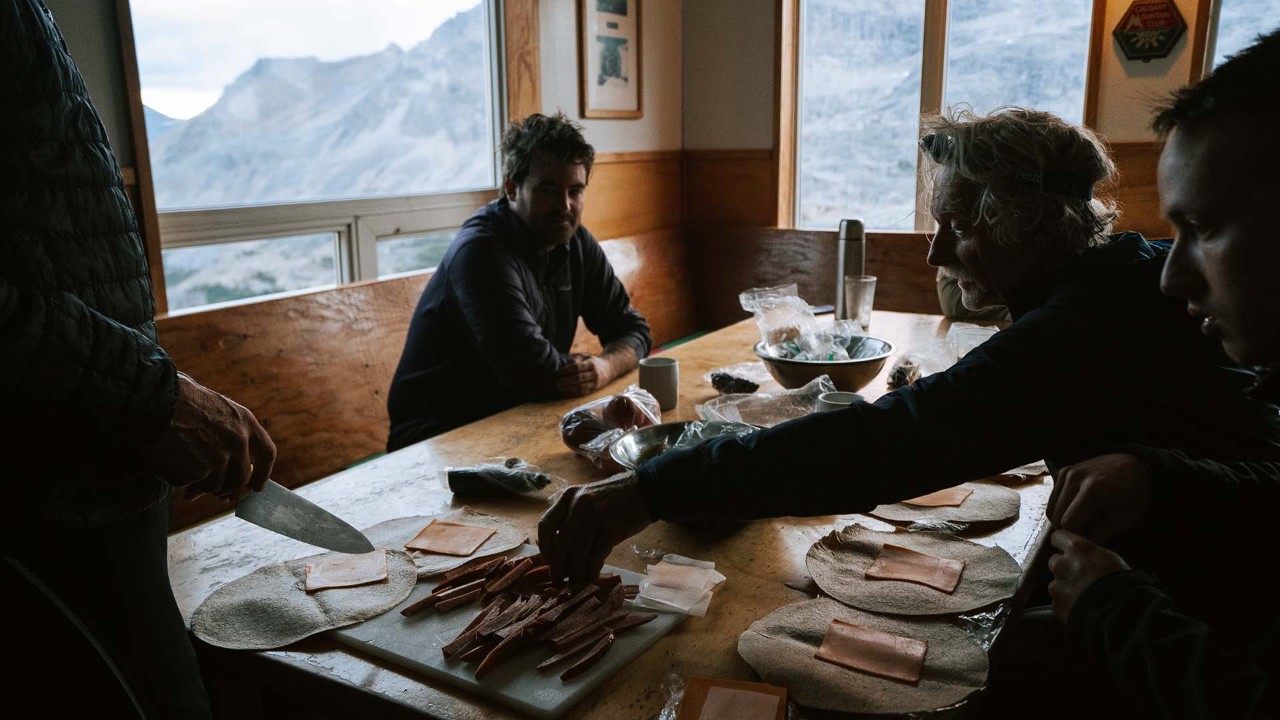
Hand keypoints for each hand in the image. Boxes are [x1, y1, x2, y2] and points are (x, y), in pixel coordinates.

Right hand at [138, 372, 275, 500]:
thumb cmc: (180, 400)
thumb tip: (236, 464)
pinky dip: (183, 481)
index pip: (267, 453)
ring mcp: (218, 459)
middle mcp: (238, 442)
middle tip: (222, 495)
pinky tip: (172, 466)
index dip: (263, 473)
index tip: (258, 487)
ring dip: (203, 485)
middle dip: (231, 489)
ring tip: (186, 471)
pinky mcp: (198, 472)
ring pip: (216, 485)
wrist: (155, 401)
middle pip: (241, 478)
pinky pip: (192, 484)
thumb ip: (230, 433)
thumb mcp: (217, 408)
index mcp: (245, 422)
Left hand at [538, 471, 653, 583]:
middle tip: (558, 579)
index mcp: (568, 497)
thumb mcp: (586, 499)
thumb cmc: (613, 499)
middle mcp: (578, 505)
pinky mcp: (612, 529)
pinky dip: (591, 569)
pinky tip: (592, 575)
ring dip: (576, 571)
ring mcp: (595, 516)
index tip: (549, 561)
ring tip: (577, 580)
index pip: (545, 525)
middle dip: (558, 566)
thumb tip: (557, 552)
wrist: (644, 490)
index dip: (545, 548)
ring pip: (577, 552)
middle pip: (560, 543)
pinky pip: (595, 556)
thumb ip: (571, 518)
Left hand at [556, 354, 610, 396]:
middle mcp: (594, 374)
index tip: (559, 372)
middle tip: (557, 381)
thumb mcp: (586, 356)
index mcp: (591, 364)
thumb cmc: (593, 361)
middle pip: (578, 378)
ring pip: (580, 388)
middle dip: (566, 381)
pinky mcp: (594, 390)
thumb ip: (576, 359)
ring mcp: (595, 383)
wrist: (609, 369)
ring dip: (568, 389)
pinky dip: (573, 394)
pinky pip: (582, 393)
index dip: (567, 370)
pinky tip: (565, 393)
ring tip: (559, 387)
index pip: (577, 368)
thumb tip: (566, 364)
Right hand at [1046, 453, 1150, 544]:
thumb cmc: (1136, 492)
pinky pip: (1052, 499)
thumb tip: (1084, 545)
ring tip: (1081, 522)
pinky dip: (1061, 508)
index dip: (1076, 536)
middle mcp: (1075, 477)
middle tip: (1085, 533)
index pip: (1069, 522)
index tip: (1089, 540)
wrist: (1134, 463)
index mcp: (1093, 488)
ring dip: (1062, 519)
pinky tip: (1077, 510)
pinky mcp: (1062, 472)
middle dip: (1067, 529)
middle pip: (1055, 516)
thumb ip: (1104, 532)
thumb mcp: (1129, 516)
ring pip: (1050, 508)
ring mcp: (1066, 473)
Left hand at [1047, 529, 1129, 622]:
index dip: (1063, 544)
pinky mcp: (1056, 606)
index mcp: (1076, 549)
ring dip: (1066, 589)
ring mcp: (1056, 586)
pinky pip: (1059, 603)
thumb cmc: (1123, 586)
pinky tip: (1083, 608)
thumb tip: (1087, 555)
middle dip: (1066, 569)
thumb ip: (1091, 554)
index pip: (1058, 537)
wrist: (1119, 615)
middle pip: (1056, 562)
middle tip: (1083, 578)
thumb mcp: (1112, 559)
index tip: (1069, 550)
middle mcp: (1061, 564)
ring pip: (1057, 584)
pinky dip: (1067, 605)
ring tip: (1086, 597)